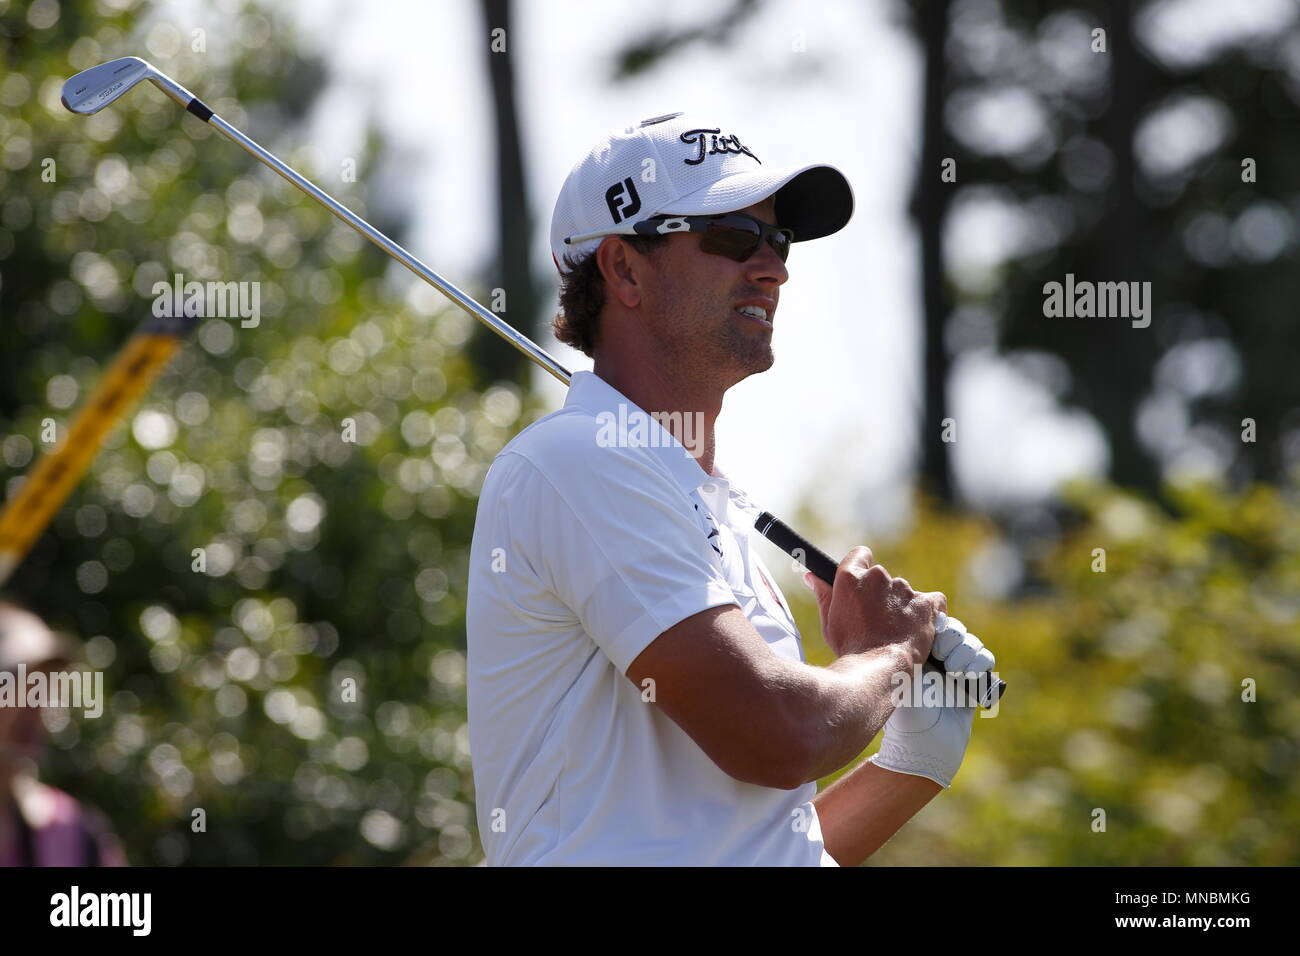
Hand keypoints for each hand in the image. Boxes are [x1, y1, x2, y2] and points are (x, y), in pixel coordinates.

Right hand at [803, 547, 944, 665]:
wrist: (878, 669)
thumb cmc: (850, 648)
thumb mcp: (830, 622)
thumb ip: (824, 594)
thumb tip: (811, 576)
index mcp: (851, 578)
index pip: (860, 554)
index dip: (861, 568)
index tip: (862, 584)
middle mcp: (877, 577)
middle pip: (881, 577)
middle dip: (880, 594)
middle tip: (876, 619)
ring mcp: (903, 590)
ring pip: (903, 592)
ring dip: (900, 605)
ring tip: (895, 631)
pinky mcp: (925, 604)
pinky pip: (933, 600)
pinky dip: (929, 610)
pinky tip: (921, 625)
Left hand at [868, 615, 995, 788]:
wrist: (923, 745)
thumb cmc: (905, 711)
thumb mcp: (902, 674)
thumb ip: (910, 646)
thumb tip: (920, 620)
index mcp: (914, 649)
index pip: (932, 620)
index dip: (938, 624)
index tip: (933, 637)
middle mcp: (935, 656)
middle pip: (955, 629)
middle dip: (953, 639)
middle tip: (943, 659)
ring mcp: (955, 668)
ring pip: (972, 643)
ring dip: (966, 653)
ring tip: (955, 672)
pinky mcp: (973, 682)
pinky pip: (985, 660)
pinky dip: (979, 664)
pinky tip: (967, 677)